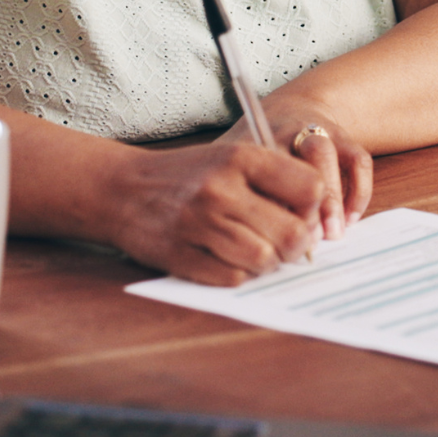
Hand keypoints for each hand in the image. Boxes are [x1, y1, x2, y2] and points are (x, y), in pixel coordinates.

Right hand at [104, 139, 324, 285]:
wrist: (123, 189)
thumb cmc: (190, 175)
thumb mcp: (233, 159)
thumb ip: (275, 182)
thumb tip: (314, 226)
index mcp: (242, 158)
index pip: (310, 188)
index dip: (313, 208)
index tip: (302, 214)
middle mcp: (222, 189)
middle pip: (293, 233)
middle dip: (296, 246)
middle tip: (286, 244)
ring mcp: (199, 223)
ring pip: (265, 259)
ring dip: (268, 263)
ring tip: (258, 252)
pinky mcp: (180, 255)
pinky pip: (233, 278)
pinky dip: (239, 275)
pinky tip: (229, 260)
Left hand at [223, 98, 371, 240]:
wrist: (292, 107)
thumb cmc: (257, 149)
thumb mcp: (233, 165)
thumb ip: (237, 196)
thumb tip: (250, 246)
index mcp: (255, 142)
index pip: (262, 173)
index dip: (272, 208)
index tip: (275, 241)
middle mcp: (286, 131)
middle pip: (294, 161)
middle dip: (306, 205)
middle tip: (308, 243)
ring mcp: (317, 130)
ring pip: (325, 155)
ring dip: (332, 199)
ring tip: (334, 234)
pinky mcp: (344, 136)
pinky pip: (358, 160)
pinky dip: (358, 191)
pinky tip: (350, 219)